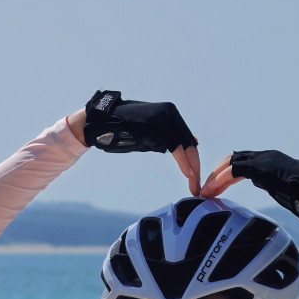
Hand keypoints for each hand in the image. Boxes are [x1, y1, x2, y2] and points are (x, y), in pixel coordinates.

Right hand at [83, 90, 200, 195]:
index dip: (194, 160)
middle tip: (197, 186)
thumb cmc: (123, 131)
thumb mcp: (150, 135)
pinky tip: (188, 173)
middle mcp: (170, 112)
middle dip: (195, 166)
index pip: (188, 139)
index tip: (195, 178)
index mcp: (170, 114)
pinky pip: (175, 145)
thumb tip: (193, 143)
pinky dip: (182, 161)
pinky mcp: (156, 122)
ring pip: (185, 144)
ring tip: (194, 183)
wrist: (101, 122)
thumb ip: (169, 140)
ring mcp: (163, 115)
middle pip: (189, 142)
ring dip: (192, 166)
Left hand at [201, 150, 298, 223]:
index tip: (214, 189)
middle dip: (216, 174)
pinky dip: (221, 180)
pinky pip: (235, 170)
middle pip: (232, 159)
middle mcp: (265, 156)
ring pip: (230, 162)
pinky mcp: (263, 167)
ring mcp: (264, 159)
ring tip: (204, 192)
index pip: (240, 162)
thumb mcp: (282, 189)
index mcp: (268, 162)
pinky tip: (212, 191)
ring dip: (215, 177)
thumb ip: (270, 185)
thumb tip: (261, 186)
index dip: (224, 175)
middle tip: (204, 190)